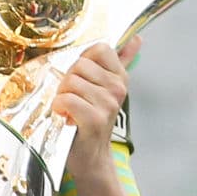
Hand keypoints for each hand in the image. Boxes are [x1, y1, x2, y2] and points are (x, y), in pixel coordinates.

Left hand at [52, 36, 141, 175]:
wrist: (91, 156)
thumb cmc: (93, 120)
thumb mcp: (107, 88)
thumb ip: (122, 60)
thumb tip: (137, 39)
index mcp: (120, 77)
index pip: (99, 49)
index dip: (83, 60)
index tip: (82, 78)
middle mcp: (117, 89)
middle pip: (79, 64)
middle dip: (68, 80)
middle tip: (73, 97)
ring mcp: (108, 104)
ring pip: (71, 81)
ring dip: (61, 95)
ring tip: (69, 109)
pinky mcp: (94, 119)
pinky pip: (67, 99)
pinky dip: (59, 107)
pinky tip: (65, 116)